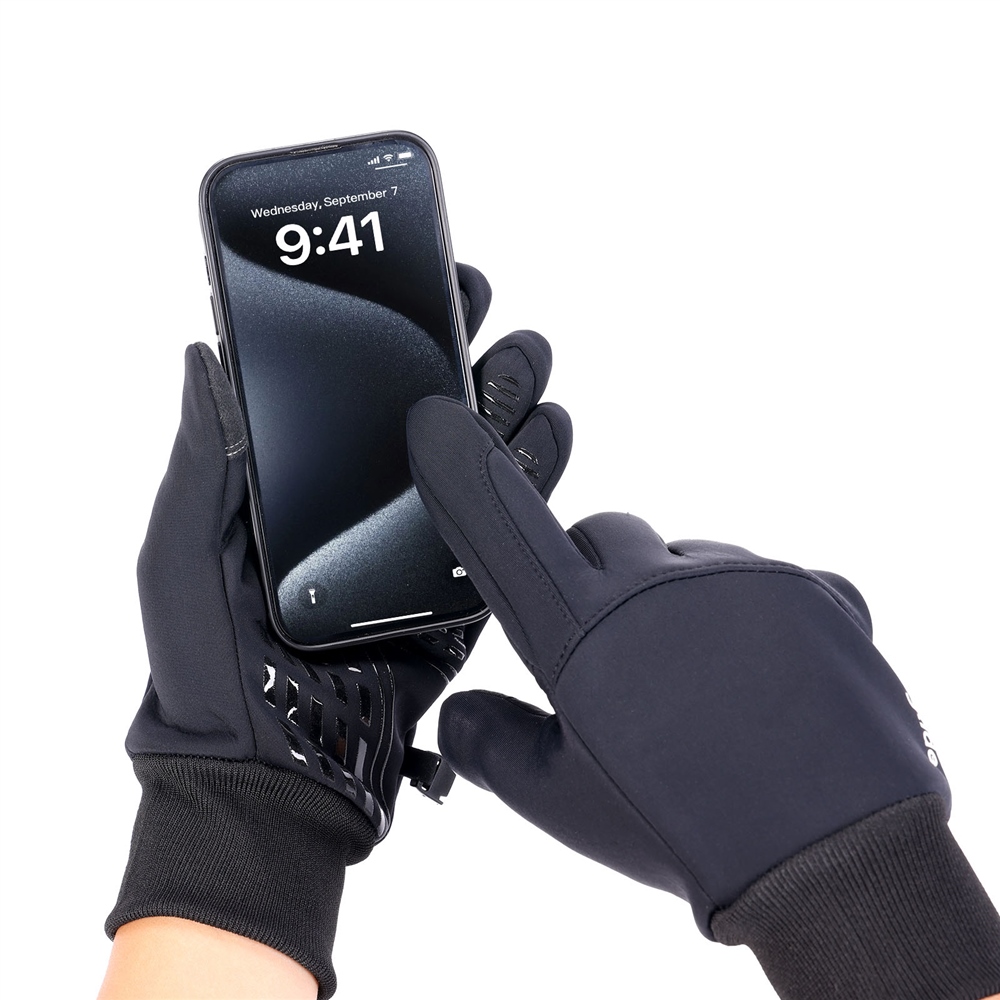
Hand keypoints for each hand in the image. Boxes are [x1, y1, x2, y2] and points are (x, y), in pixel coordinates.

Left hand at [106, 267, 571, 996]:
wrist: (271, 771)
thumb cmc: (209, 661)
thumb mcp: (184, 549)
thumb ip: (203, 456)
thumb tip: (207, 354)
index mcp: (305, 483)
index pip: (358, 387)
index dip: (392, 328)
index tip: (423, 278)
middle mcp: (368, 505)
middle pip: (429, 412)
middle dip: (467, 352)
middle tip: (490, 312)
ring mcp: (418, 547)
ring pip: (477, 459)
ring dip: (510, 402)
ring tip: (529, 359)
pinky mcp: (459, 593)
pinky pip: (505, 530)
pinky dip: (534, 480)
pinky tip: (551, 433)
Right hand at [406, 396, 999, 999]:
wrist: (837, 861)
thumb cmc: (685, 833)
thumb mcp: (566, 804)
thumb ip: (497, 747)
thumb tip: (457, 713)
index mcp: (583, 630)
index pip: (503, 532)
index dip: (463, 474)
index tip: (437, 424)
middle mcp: (657, 583)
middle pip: (605, 533)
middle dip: (597, 573)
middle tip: (618, 651)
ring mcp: (742, 577)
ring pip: (687, 558)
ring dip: (679, 601)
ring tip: (709, 688)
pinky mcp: (812, 588)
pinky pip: (766, 582)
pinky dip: (754, 618)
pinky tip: (770, 684)